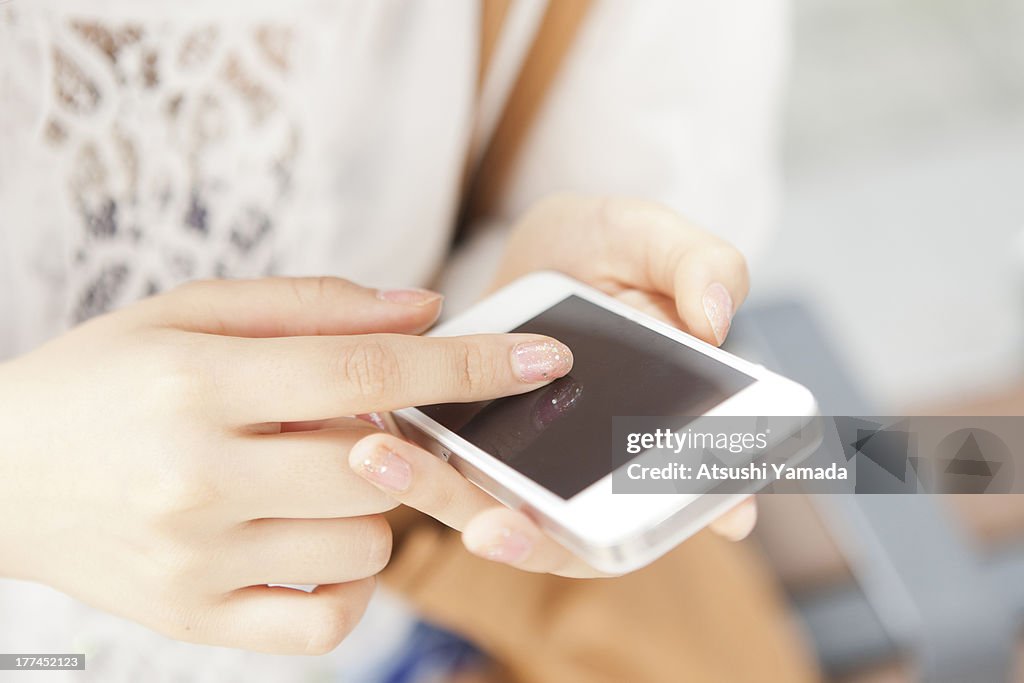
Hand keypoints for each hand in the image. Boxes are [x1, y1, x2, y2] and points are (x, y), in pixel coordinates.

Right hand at [0, 277, 572, 653]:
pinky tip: (321, 539)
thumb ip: (314, 306)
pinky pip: (325, 622)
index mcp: (199, 384)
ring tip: (317, 475)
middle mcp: (199, 477)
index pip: (366, 372)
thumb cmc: (104, 379)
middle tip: (387, 426)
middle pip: (379, 468)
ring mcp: (198, 561)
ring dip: (376, 505)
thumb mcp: (190, 312)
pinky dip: (352, 582)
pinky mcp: (195, 621)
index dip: (468, 366)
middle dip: (418, 443)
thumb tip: (426, 310)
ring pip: (366, 542)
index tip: (540, 357)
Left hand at [348, 194, 755, 577]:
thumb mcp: (652, 239)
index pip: (688, 488)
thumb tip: (717, 318)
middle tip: (490, 528)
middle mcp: (592, 471)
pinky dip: (404, 470)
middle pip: (573, 533)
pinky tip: (365, 440)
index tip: (687, 522)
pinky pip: (440, 478)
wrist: (536, 253)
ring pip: (490, 514)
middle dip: (529, 538)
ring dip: (442, 500)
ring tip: (386, 462)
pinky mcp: (468, 453)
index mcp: (656, 431)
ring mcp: (527, 470)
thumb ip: (698, 264)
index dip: (696, 513)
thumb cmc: (606, 251)